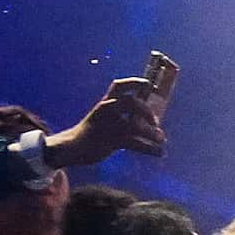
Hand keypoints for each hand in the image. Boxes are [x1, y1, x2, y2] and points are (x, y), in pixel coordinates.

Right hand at [45, 77, 170, 169]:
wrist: (72, 147)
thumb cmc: (94, 131)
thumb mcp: (105, 118)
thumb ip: (124, 115)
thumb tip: (152, 119)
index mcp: (105, 103)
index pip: (119, 86)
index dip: (135, 82)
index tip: (149, 84)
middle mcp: (106, 110)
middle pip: (130, 102)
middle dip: (146, 110)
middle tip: (155, 122)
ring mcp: (107, 126)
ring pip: (134, 126)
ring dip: (151, 133)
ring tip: (162, 139)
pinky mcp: (109, 142)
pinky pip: (134, 144)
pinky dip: (150, 149)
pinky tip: (160, 153)